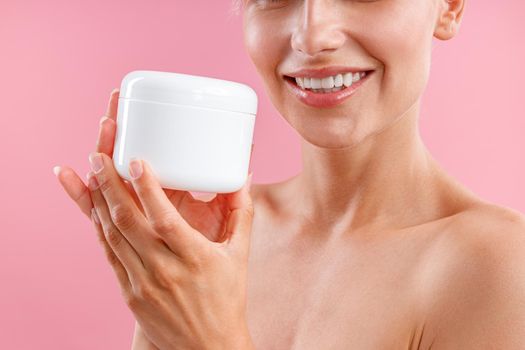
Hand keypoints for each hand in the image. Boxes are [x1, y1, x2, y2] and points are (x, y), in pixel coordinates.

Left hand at [54, 90, 255, 348]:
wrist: (208, 347)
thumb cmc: (226, 299)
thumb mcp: (240, 256)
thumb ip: (241, 213)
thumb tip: (244, 176)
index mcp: (195, 259)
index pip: (165, 220)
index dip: (149, 189)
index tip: (136, 162)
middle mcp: (164, 270)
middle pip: (129, 223)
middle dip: (110, 184)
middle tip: (99, 154)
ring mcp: (142, 283)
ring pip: (112, 235)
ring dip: (99, 201)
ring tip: (91, 171)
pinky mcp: (129, 293)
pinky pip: (109, 253)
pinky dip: (100, 227)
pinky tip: (95, 205)